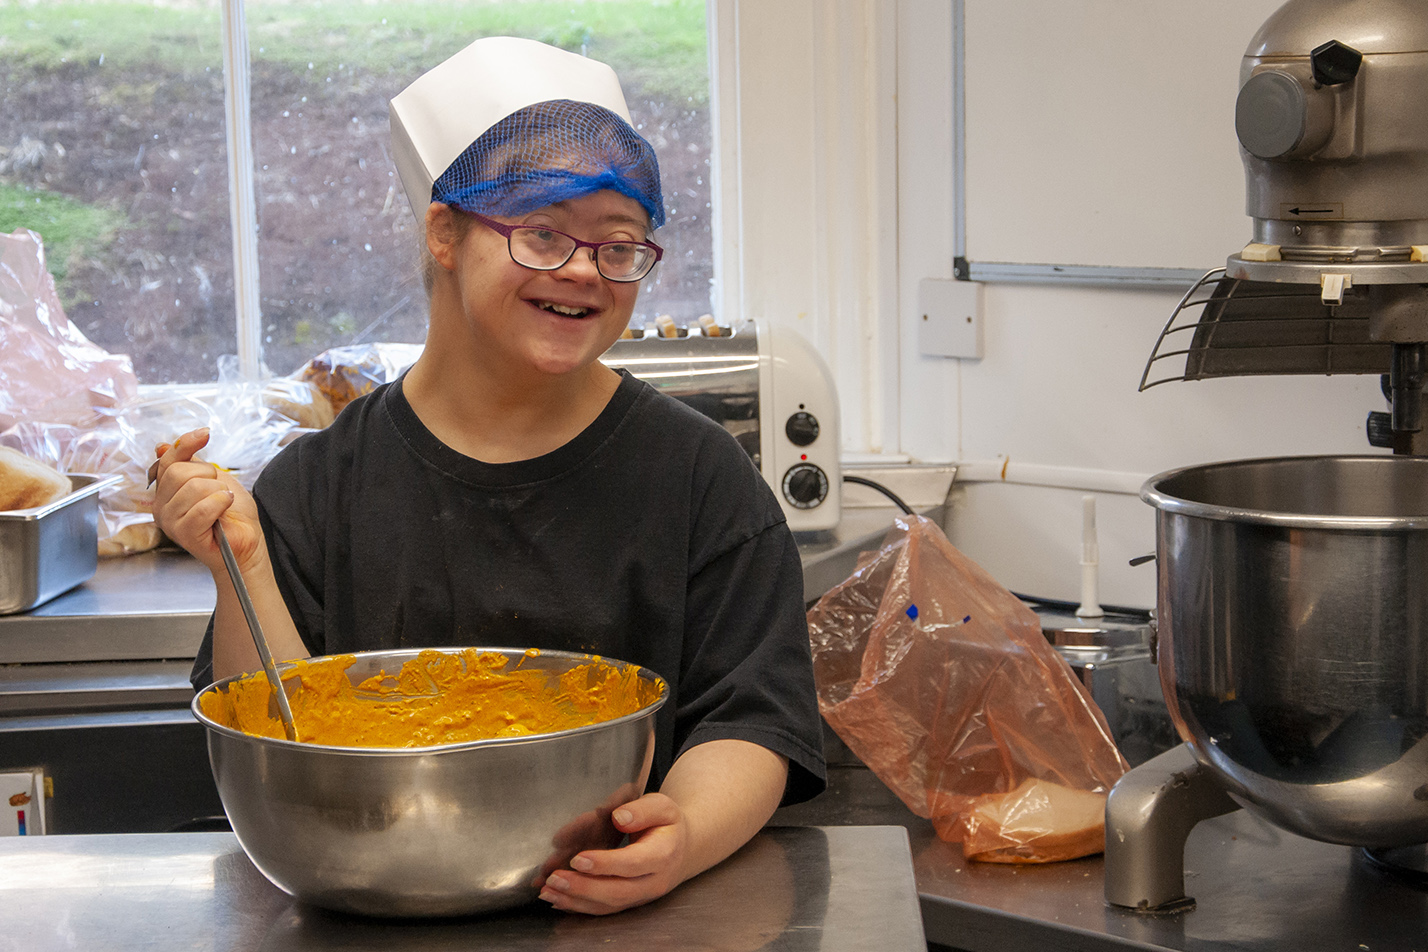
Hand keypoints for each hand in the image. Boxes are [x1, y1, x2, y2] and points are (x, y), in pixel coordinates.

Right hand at [150, 428, 262, 575]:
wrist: (247, 541)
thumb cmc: (232, 514)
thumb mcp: (213, 478)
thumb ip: (190, 462)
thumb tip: (162, 445)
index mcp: (166, 491)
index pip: (168, 460)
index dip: (186, 444)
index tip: (206, 434)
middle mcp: (162, 506)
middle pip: (179, 472)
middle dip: (209, 476)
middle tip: (220, 491)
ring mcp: (170, 522)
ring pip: (193, 488)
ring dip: (219, 492)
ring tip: (223, 504)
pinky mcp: (184, 534)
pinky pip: (202, 508)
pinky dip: (221, 503)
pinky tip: (226, 508)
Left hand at [538, 792, 689, 914]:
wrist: (682, 847)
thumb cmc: (667, 824)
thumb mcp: (662, 806)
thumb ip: (642, 810)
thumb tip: (619, 818)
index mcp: (663, 854)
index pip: (632, 863)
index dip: (604, 864)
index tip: (578, 859)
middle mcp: (654, 881)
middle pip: (617, 891)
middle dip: (583, 887)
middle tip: (555, 878)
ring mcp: (642, 896)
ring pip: (609, 905)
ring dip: (576, 901)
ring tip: (548, 891)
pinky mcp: (631, 903)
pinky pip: (605, 910)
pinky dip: (579, 907)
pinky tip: (559, 900)